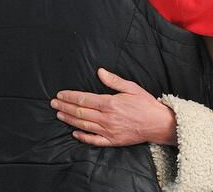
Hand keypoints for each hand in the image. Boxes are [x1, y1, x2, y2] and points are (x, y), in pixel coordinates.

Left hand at [50, 68, 176, 146]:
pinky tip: (74, 133)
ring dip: (69, 120)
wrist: (159, 124)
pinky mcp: (113, 141)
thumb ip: (114, 81)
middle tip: (53, 104)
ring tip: (59, 115)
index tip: (60, 94)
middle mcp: (107, 118)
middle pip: (80, 112)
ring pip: (84, 125)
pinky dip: (83, 137)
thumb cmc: (146, 104)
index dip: (70, 97)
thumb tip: (99, 71)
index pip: (84, 99)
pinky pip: (94, 140)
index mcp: (110, 103)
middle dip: (65, 107)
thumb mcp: (131, 87)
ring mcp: (109, 131)